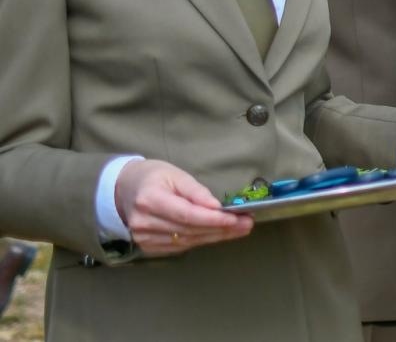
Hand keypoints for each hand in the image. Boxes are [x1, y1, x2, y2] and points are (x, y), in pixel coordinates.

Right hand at [115, 159, 252, 256]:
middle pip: (189, 230)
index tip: (236, 218)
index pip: (186, 214)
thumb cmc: (153, 177)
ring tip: (239, 229)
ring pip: (187, 241)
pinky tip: (218, 235)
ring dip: (215, 237)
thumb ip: (196, 192)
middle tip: (246, 224)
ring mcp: (144, 238)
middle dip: (221, 229)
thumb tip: (216, 207)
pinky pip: (180, 246)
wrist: (124, 190)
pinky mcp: (147, 246)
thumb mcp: (176, 174)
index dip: (212, 219)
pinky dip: (201, 240)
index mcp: (150, 200)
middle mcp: (144, 222)